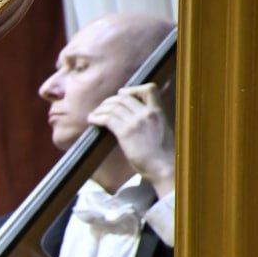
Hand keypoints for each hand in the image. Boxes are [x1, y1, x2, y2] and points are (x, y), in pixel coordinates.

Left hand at [87, 83, 173, 198]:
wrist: (164, 167)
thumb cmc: (163, 154)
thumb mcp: (161, 131)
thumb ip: (152, 122)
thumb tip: (139, 122)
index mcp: (158, 112)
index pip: (150, 89)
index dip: (133, 89)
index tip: (122, 94)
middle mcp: (147, 113)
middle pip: (124, 97)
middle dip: (110, 101)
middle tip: (103, 107)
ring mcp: (136, 122)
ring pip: (114, 107)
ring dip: (101, 109)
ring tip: (94, 114)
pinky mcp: (125, 132)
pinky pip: (107, 118)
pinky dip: (97, 117)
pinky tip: (92, 120)